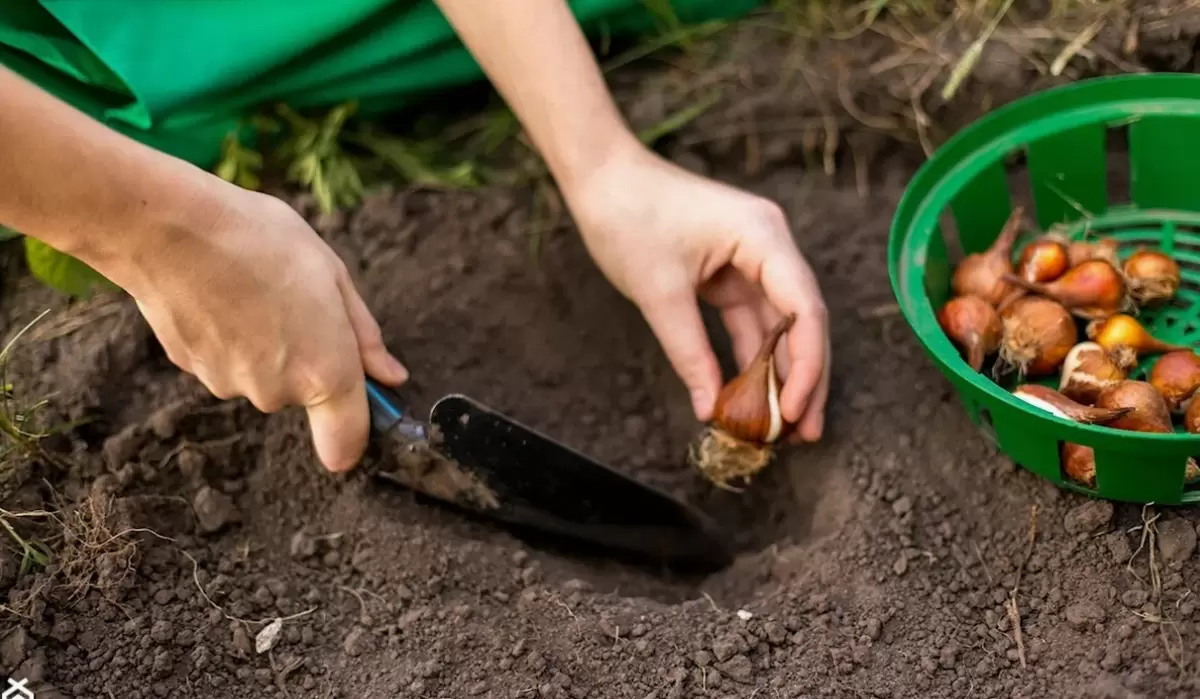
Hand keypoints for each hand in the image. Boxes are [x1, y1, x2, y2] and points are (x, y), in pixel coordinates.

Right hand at [106, 181, 408, 471]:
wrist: (169, 228)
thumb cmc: (261, 241)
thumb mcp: (333, 275)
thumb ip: (365, 337)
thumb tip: (390, 377)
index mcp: (325, 372)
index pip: (346, 444)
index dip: (357, 435)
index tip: (361, 410)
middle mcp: (278, 393)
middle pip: (303, 393)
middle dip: (307, 357)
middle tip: (295, 301)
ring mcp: (231, 386)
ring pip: (262, 375)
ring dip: (265, 345)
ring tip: (252, 290)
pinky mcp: (192, 372)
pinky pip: (226, 362)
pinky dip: (228, 337)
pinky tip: (220, 294)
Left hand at [564, 142, 829, 441]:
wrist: (600, 177)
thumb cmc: (628, 217)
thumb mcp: (659, 292)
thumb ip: (689, 352)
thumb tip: (710, 408)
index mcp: (763, 236)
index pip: (804, 308)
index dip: (808, 364)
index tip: (796, 411)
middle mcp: (769, 245)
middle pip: (802, 321)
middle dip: (804, 378)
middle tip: (805, 433)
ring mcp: (752, 259)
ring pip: (778, 326)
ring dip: (779, 374)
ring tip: (783, 427)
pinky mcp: (731, 271)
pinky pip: (750, 322)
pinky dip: (750, 357)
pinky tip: (752, 397)